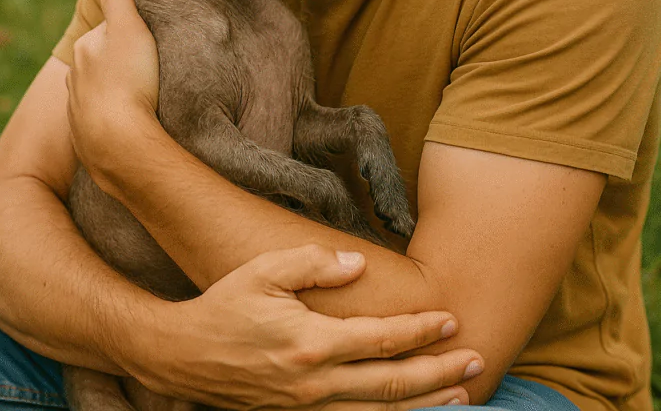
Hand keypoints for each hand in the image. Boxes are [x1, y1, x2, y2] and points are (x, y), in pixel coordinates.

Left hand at [67, 0, 159, 174]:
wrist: (118, 142)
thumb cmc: (129, 81)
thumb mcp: (130, 29)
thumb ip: (119, 1)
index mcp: (84, 48)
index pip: (108, 29)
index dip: (130, 32)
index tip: (148, 42)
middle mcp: (74, 76)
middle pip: (102, 60)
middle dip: (121, 62)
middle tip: (149, 69)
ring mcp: (78, 108)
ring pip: (100, 90)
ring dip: (117, 90)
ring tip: (143, 97)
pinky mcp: (85, 135)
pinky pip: (102, 119)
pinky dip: (115, 116)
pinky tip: (132, 121)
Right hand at [123, 244, 482, 409]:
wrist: (184, 356)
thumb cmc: (226, 304)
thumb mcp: (265, 269)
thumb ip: (314, 263)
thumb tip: (359, 264)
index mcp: (311, 342)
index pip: (381, 340)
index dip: (420, 331)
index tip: (450, 319)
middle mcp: (315, 383)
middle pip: (392, 386)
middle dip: (439, 373)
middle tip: (475, 358)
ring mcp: (307, 410)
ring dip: (425, 408)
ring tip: (461, 397)